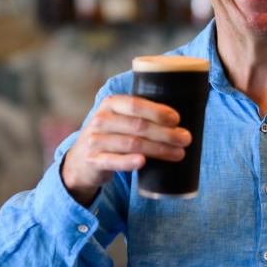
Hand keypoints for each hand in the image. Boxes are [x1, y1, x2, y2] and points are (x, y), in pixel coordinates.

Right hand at [61, 96, 191, 205]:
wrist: (80, 160)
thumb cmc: (112, 136)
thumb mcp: (120, 119)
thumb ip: (141, 114)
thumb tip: (180, 119)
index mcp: (110, 104)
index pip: (135, 104)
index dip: (157, 111)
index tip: (177, 119)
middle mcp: (101, 120)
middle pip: (138, 126)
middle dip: (166, 133)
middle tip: (186, 139)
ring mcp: (95, 141)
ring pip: (132, 144)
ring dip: (158, 149)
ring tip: (179, 153)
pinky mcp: (93, 161)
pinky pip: (113, 161)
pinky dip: (128, 162)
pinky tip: (143, 162)